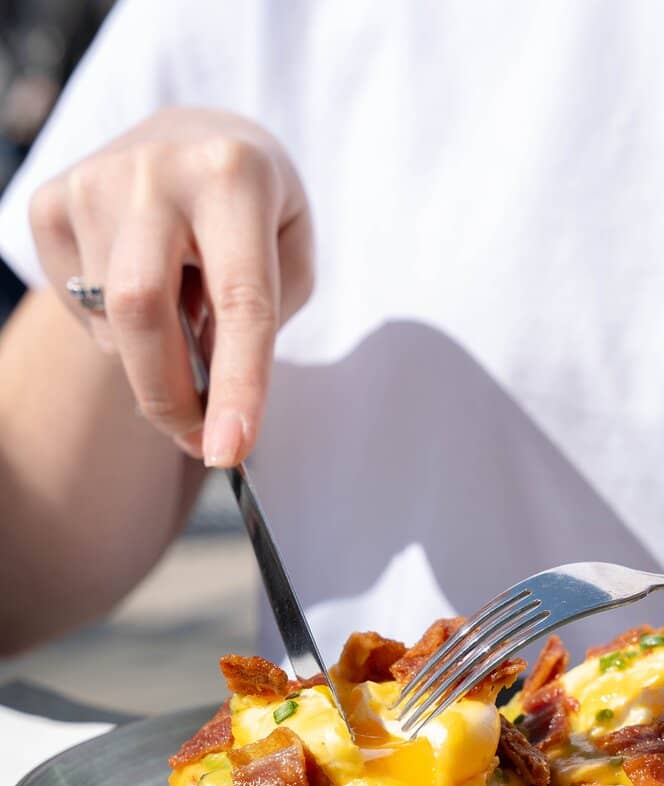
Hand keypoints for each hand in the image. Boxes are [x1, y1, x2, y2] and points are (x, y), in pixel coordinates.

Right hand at [29, 108, 313, 465]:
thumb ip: (260, 321)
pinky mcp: (51, 201)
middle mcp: (156, 170)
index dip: (237, 386)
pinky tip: (145, 283)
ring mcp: (93, 181)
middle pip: (143, 312)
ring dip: (152, 351)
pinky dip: (116, 325)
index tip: (227, 451)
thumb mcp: (290, 254)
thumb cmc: (257, 210)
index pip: (239, 301)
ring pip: (112, 322)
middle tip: (196, 437)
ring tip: (183, 305)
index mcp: (234, 175)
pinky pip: (81, 308)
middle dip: (167, 397)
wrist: (193, 134)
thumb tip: (201, 394)